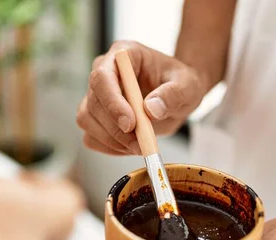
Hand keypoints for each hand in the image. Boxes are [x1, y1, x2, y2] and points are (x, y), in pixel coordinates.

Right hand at [77, 41, 207, 155]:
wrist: (178, 97)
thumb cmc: (182, 84)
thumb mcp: (188, 85)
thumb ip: (173, 94)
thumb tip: (151, 109)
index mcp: (124, 55)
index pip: (103, 77)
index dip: (112, 102)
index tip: (130, 124)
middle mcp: (104, 72)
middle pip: (93, 102)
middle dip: (114, 128)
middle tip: (140, 143)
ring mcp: (96, 96)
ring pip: (87, 120)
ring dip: (112, 140)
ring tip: (140, 145)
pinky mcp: (95, 118)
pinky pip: (91, 137)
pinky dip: (109, 147)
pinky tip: (130, 146)